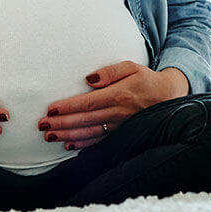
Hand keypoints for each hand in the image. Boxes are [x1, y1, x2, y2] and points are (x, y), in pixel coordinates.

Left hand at [38, 61, 187, 151]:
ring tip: (49, 136)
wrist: (169, 97)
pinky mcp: (121, 134)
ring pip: (89, 133)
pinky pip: (99, 141)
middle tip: (41, 125)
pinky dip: (83, 145)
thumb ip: (110, 71)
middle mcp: (118, 113)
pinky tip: (68, 145)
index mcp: (119, 95)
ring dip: (68, 136)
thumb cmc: (146, 79)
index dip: (68, 107)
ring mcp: (120, 126)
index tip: (50, 109)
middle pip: (85, 120)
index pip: (88, 103)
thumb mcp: (131, 66)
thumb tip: (88, 79)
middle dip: (62, 124)